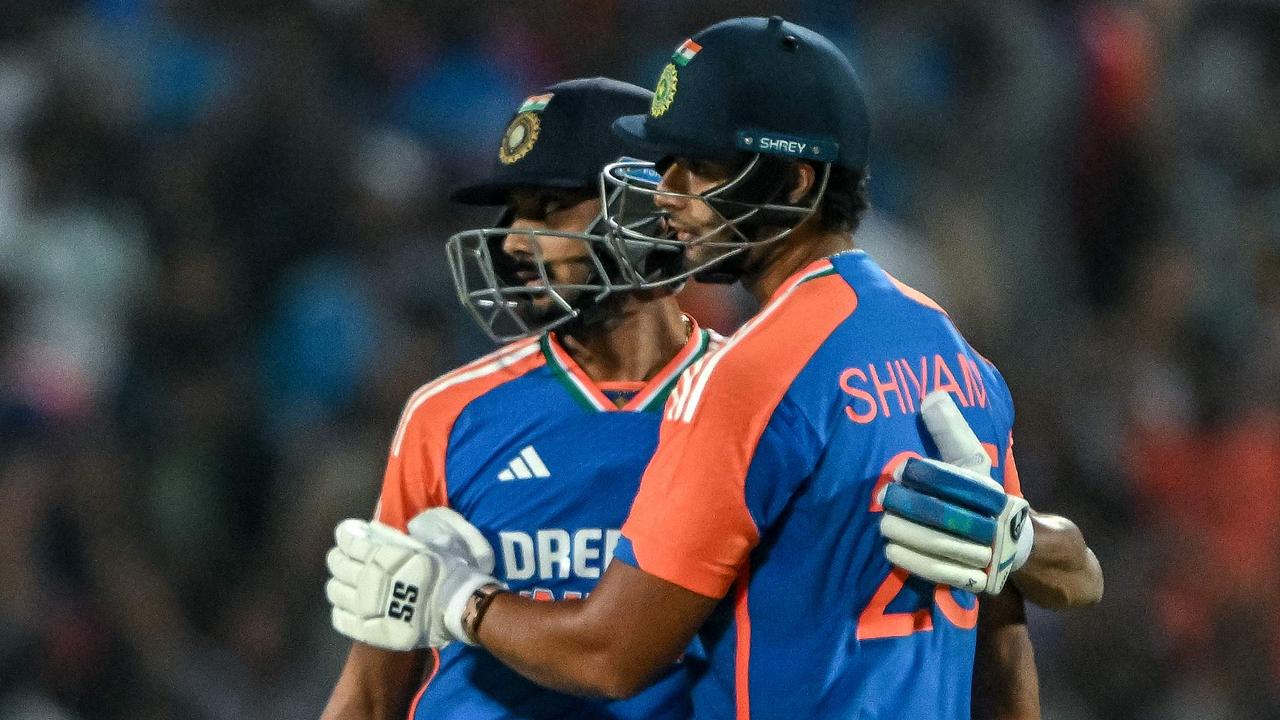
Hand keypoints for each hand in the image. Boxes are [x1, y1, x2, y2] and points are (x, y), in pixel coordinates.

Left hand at [326, 518, 498, 649]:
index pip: (348, 541)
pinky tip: (351, 605)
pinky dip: (342, 608)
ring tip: (349, 583)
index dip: (345, 534)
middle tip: (346, 557)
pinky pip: (339, 617)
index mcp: (381, 554)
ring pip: (334, 590)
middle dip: (339, 556)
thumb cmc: (444, 570)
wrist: (456, 607)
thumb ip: (394, 538)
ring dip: (339, 582)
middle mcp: (366, 579)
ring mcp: (363, 606)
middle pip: (336, 564)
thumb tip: (371, 530)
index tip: (348, 533)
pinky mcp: (365, 629)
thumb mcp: (422, 543)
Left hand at [879, 391, 1033, 594]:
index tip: (903, 468)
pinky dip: (913, 561)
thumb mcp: (972, 463)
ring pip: (943, 546)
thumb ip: (951, 432)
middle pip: (950, 516)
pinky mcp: (973, 579)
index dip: (931, 476)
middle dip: (913, 505)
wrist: (1015, 546)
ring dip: (908, 534)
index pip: (963, 483)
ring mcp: (985, 556)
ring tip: (883, 521)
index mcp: (995, 494)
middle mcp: (995, 525)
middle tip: (885, 494)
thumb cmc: (979, 496)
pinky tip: (890, 549)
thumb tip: (932, 395)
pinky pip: (941, 573)